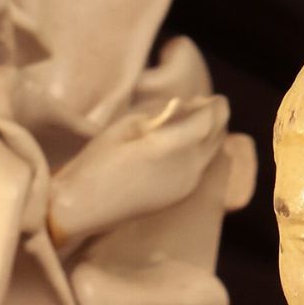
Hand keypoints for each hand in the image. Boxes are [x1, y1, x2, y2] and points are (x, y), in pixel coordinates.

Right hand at [45, 96, 231, 250]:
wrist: (86, 207)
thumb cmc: (98, 161)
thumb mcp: (125, 126)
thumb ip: (160, 113)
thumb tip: (185, 105)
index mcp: (171, 146)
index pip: (209, 120)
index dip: (215, 106)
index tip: (213, 97)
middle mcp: (187, 167)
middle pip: (217, 137)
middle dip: (216, 119)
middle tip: (205, 107)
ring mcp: (187, 185)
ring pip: (212, 153)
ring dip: (210, 136)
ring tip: (195, 124)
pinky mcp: (181, 195)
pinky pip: (201, 167)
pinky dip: (201, 152)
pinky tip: (184, 146)